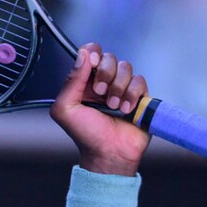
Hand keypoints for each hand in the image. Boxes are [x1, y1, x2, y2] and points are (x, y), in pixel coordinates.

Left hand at [50, 43, 150, 176]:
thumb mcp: (66, 109)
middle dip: (105, 74)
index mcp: (84, 82)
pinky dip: (132, 95)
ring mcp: (123, 87)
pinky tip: (126, 111)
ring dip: (118, 87)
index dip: (93, 53)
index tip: (93, 64)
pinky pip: (140, 81)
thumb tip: (83, 54)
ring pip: (126, 68)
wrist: (109, 153)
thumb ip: (71, 81)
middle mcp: (103, 81)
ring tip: (113, 106)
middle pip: (109, 57)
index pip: (90, 52)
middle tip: (100, 93)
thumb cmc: (85, 134)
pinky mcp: (139, 96)